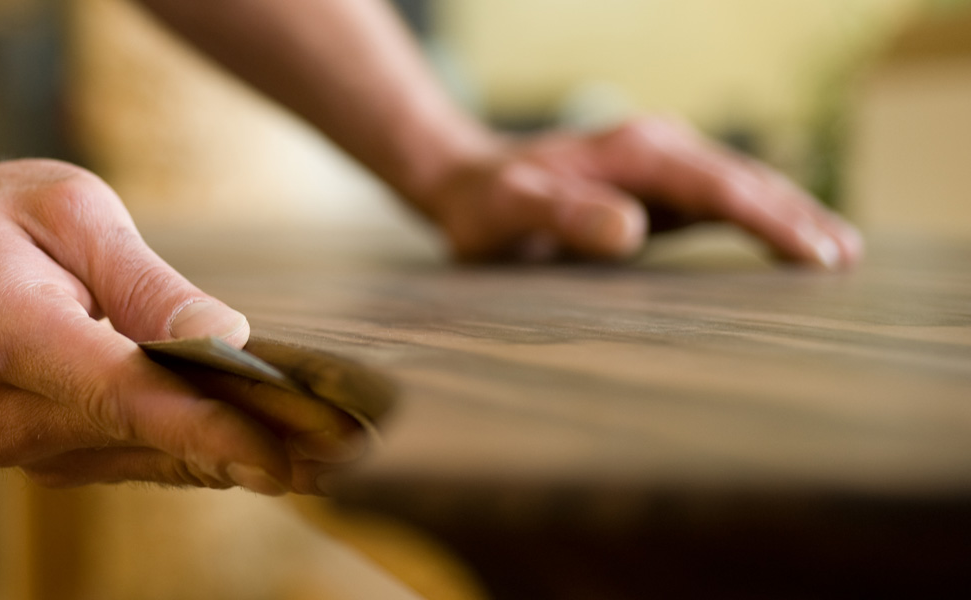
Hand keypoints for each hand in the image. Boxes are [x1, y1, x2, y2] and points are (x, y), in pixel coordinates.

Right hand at [0, 160, 362, 494]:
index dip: (210, 427)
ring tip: (338, 456)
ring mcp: (27, 449)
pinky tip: (277, 451)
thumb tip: (225, 340)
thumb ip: (147, 282)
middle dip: (258, 444)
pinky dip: (207, 452)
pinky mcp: (50, 460)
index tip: (286, 452)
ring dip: (246, 457)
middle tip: (354, 450)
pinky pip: (143, 458)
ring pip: (157, 458)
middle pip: (154, 436)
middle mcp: (11, 414)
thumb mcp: (68, 209)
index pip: (124, 394)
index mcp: (8, 336)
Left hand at [414, 116, 862, 267]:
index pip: (719, 185)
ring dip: (790, 218)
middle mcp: (658, 150)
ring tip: (841, 256)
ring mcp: (661, 169)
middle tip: (846, 259)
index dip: (769, 219)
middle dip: (798, 217)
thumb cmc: (484, 205)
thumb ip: (563, 216)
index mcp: (635, 151)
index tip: (812, 252)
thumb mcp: (510, 211)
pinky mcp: (658, 192)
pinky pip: (721, 206)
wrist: (465, 186)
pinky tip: (790, 248)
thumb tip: (630, 228)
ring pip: (742, 190)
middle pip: (745, 181)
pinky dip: (760, 224)